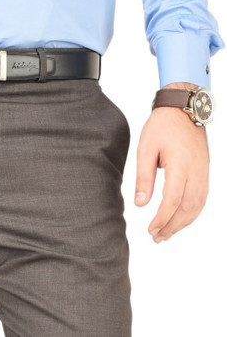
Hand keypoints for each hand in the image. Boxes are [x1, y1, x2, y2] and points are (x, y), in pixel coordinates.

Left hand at [134, 97, 208, 241]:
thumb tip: (141, 203)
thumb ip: (144, 176)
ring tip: (167, 233)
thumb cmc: (163, 125)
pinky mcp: (205, 172)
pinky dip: (192, 213)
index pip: (172, 200)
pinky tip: (181, 219)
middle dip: (172, 226)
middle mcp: (196, 172)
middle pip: (187, 208)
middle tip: (156, 237)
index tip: (150, 229)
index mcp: (180, 165)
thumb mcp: (146, 147)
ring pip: (197, 207)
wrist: (184, 109)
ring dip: (183, 223)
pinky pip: (202, 199)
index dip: (162, 219)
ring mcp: (203, 173)